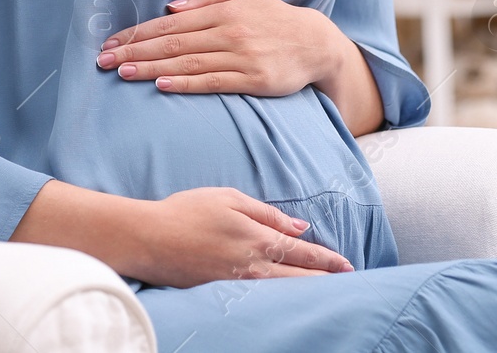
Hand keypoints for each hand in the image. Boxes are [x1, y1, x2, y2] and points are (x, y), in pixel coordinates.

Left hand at [96, 0, 335, 95]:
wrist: (314, 42)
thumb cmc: (274, 16)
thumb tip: (171, 8)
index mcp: (223, 10)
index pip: (171, 24)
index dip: (138, 33)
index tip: (110, 41)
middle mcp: (229, 31)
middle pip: (173, 43)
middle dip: (135, 51)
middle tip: (102, 60)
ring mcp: (241, 56)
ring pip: (188, 63)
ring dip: (151, 68)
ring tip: (122, 72)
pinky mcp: (252, 79)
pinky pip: (212, 82)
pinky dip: (184, 84)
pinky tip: (160, 85)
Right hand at [128, 186, 355, 287]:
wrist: (149, 239)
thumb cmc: (187, 211)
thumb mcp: (230, 199)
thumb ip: (267, 214)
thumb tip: (299, 226)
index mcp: (258, 239)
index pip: (302, 253)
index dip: (327, 259)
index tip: (347, 265)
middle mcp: (253, 267)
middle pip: (299, 278)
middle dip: (325, 279)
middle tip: (347, 281)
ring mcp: (237, 284)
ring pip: (282, 291)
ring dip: (306, 290)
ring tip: (325, 291)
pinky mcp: (221, 293)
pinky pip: (260, 297)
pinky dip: (279, 297)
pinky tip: (286, 297)